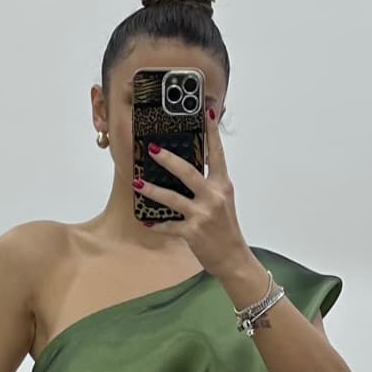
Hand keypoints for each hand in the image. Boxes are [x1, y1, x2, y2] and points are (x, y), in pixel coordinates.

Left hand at [133, 109, 256, 289]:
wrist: (233, 257)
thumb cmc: (226, 228)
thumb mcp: (223, 201)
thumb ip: (209, 185)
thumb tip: (187, 168)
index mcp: (222, 186)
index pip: (217, 154)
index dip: (212, 133)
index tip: (205, 114)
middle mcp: (214, 197)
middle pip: (188, 172)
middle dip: (168, 160)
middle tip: (152, 149)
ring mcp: (203, 215)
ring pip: (173, 198)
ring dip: (153, 190)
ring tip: (138, 183)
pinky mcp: (193, 232)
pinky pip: (170, 225)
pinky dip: (157, 224)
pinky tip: (147, 220)